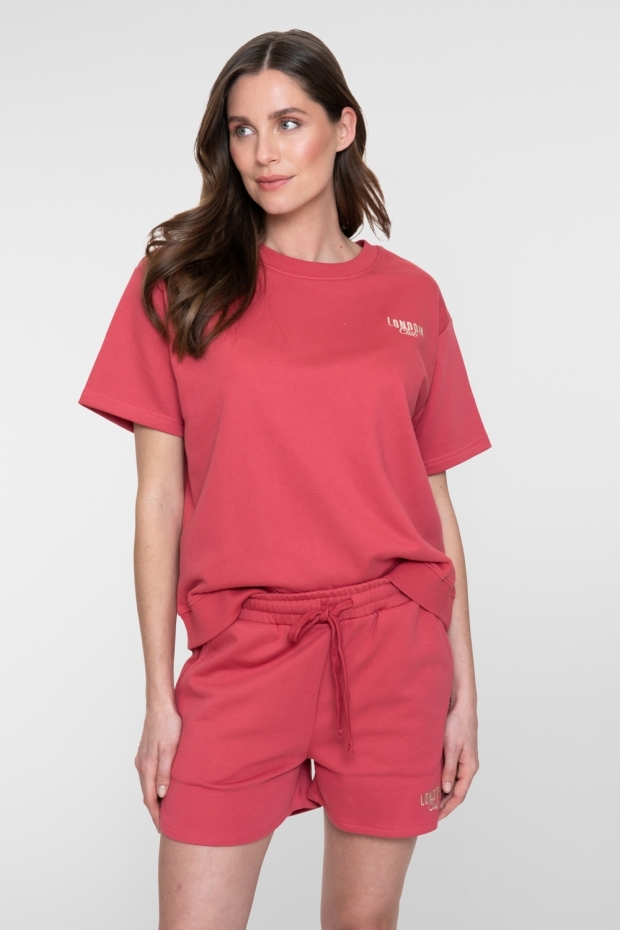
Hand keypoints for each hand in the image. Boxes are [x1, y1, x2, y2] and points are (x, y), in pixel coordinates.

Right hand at [134, 703, 181, 830]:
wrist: (160, 705)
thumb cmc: (169, 725)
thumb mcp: (171, 748)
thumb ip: (166, 772)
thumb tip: (162, 795)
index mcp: (147, 767)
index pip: (150, 799)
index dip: (157, 815)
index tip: (164, 829)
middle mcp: (141, 766)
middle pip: (147, 795)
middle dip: (155, 811)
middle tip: (166, 826)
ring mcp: (142, 760)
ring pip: (147, 786)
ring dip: (154, 800)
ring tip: (166, 811)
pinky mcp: (145, 754)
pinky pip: (148, 776)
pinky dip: (154, 787)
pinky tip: (162, 788)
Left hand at [438, 699, 478, 819]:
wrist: (461, 707)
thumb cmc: (458, 725)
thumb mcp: (451, 747)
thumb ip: (449, 769)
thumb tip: (446, 790)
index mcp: (470, 768)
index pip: (459, 795)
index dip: (448, 807)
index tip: (436, 817)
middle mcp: (469, 767)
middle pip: (457, 792)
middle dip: (445, 804)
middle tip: (430, 814)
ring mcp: (464, 762)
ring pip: (454, 783)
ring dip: (443, 794)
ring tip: (430, 803)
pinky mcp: (458, 755)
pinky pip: (452, 774)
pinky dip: (443, 782)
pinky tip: (433, 784)